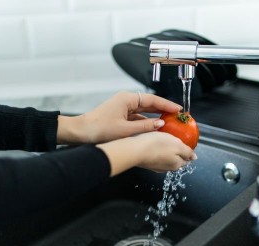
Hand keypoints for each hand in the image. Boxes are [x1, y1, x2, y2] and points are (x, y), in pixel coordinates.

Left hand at [56, 91, 181, 143]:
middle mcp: (126, 101)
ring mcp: (122, 109)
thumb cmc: (98, 129)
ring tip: (168, 124)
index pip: (153, 100)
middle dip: (163, 110)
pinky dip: (146, 124)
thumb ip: (145, 126)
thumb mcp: (126, 130)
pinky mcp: (120, 117)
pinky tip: (153, 130)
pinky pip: (137, 119)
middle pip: (149, 104)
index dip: (167, 104)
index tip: (178, 109)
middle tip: (176, 116)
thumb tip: (160, 123)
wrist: (80, 133)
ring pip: (144, 112)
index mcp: (127, 99)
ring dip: (155, 118)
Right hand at [97, 131, 196, 175]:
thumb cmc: (156, 145)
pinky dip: (157, 150)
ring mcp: (156, 166)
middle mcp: (167, 168)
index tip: (185, 141)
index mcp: (177, 164)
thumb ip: (187, 151)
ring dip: (167, 150)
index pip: (187, 159)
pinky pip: (156, 156)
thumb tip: (194, 157)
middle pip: (176, 159)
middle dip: (177, 151)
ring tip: (164, 139)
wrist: (134, 150)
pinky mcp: (147, 163)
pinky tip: (154, 143)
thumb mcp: (177, 145)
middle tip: (175, 138)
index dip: (188, 150)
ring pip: (166, 158)